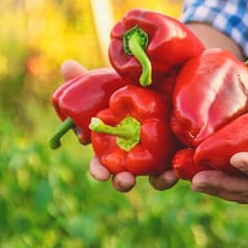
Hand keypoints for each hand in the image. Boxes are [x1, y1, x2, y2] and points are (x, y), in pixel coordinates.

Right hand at [62, 60, 179, 191]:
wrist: (167, 82)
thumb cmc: (128, 86)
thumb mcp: (108, 82)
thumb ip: (85, 79)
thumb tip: (66, 65)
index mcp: (112, 145)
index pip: (101, 163)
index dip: (98, 170)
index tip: (101, 174)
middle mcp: (133, 155)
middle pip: (124, 176)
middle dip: (123, 182)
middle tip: (125, 181)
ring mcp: (158, 158)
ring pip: (154, 178)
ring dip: (158, 182)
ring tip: (163, 178)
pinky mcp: (181, 154)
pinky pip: (179, 168)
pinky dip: (178, 172)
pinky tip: (178, 169)